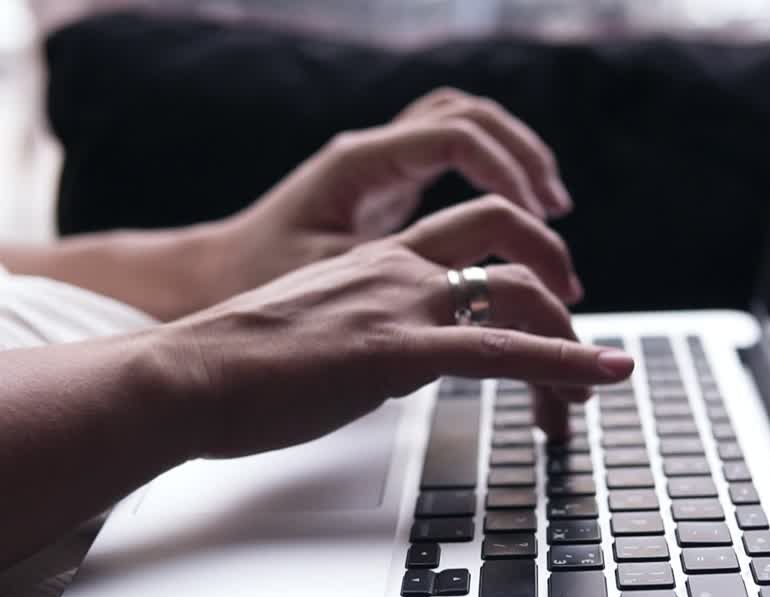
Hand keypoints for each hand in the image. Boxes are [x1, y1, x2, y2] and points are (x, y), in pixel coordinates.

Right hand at [162, 196, 627, 457]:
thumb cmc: (239, 367)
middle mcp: (396, 267)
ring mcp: (399, 304)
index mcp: (376, 258)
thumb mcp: (318, 332)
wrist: (185, 377)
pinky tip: (602, 378)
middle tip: (584, 346)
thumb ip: (367, 330)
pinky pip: (502, 348)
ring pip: (520, 295)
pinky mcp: (396, 350)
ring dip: (569, 344)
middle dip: (561, 292)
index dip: (525, 264)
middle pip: (510, 247)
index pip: (474, 239)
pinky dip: (565, 362)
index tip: (549, 306)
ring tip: (583, 396)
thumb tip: (398, 361)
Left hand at [201, 87, 576, 307]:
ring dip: (514, 159)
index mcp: (358, 166)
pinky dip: (493, 178)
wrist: (212, 295)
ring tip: (552, 211)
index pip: (455, 136)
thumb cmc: (258, 292)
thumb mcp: (331, 295)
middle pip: (471, 116)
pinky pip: (455, 161)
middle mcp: (373, 155)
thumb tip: (467, 308)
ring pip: (466, 128)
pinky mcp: (388, 194)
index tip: (542, 219)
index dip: (508, 172)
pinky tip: (516, 222)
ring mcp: (382, 169)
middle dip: (524, 159)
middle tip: (557, 215)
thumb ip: (398, 285)